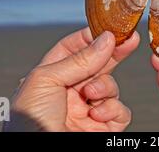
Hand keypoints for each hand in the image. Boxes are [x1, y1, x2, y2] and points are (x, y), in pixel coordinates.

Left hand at [3, 27, 138, 131]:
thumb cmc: (28, 122)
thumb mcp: (46, 80)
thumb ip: (79, 59)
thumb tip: (106, 39)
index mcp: (50, 77)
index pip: (73, 49)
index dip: (90, 37)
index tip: (108, 28)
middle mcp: (70, 92)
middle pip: (97, 64)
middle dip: (113, 52)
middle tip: (130, 39)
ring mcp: (87, 110)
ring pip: (111, 87)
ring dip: (104, 88)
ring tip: (90, 95)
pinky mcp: (102, 129)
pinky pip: (120, 112)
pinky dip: (112, 110)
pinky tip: (97, 115)